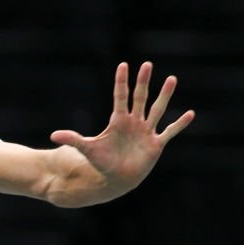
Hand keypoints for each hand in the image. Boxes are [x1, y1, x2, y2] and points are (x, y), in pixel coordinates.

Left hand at [49, 61, 194, 193]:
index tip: (124, 65)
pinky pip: (169, 132)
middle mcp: (134, 122)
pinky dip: (179, 124)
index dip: (121, 82)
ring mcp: (146, 132)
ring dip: (164, 95)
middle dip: (143, 82)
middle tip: (147, 64)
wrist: (116, 179)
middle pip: (140, 98)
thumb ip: (73, 139)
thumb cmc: (102, 162)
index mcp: (118, 121)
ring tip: (171, 79)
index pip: (120, 96)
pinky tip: (190, 114)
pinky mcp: (155, 145)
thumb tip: (53, 135)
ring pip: (157, 109)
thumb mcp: (87, 149)